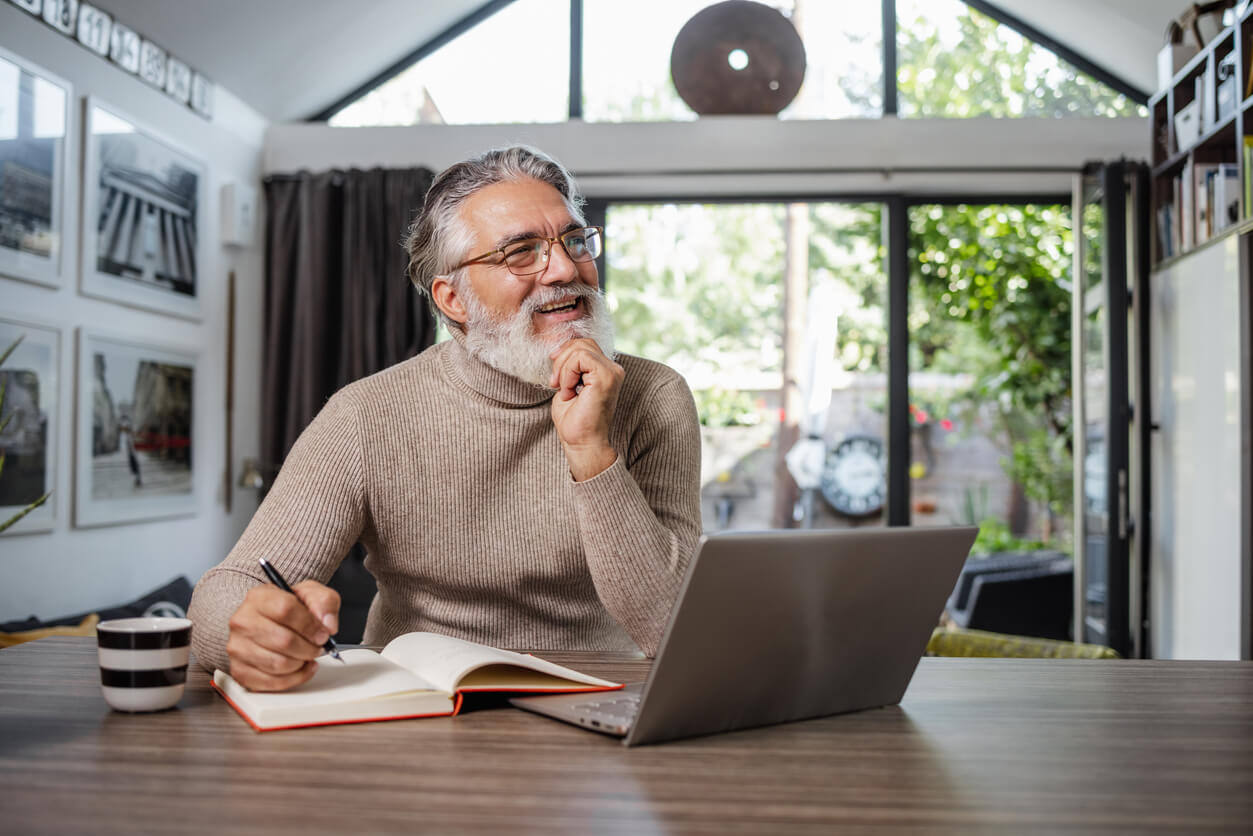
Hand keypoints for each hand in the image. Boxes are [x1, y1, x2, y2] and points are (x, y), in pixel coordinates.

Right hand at [226, 579, 340, 691]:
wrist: (267, 621)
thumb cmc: (286, 608)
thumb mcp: (310, 594)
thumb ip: (324, 602)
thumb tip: (327, 624)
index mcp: (259, 598)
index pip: (286, 609)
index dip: (310, 625)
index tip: (322, 633)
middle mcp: (243, 622)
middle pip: (283, 640)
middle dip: (309, 648)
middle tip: (316, 647)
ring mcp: (238, 648)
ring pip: (278, 664)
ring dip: (301, 663)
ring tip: (306, 655)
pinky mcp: (240, 670)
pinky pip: (272, 682)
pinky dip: (294, 678)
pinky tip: (300, 668)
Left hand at [548, 337, 623, 480]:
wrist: (581, 443)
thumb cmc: (574, 421)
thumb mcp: (568, 385)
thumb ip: (570, 366)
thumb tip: (559, 348)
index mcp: (606, 371)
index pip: (585, 345)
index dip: (564, 355)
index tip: (555, 378)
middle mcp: (613, 370)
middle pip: (582, 342)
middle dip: (561, 359)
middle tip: (555, 383)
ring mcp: (612, 372)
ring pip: (580, 348)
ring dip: (563, 369)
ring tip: (564, 390)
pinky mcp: (606, 377)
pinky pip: (580, 357)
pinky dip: (567, 372)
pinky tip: (569, 390)